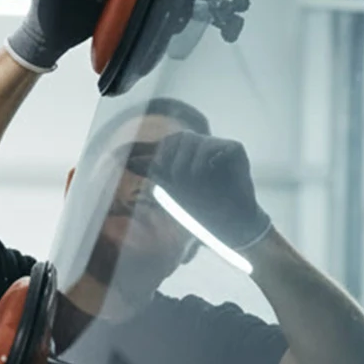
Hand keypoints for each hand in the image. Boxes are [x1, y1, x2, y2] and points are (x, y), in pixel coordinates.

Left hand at [149, 131, 272, 251]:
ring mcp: (221, 146)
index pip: (169, 141)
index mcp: (191, 153)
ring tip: (194, 185)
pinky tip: (210, 180)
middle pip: (179, 137)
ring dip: (185, 166)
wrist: (231, 225)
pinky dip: (202, 164)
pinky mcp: (235, 149)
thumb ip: (156, 172)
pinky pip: (211, 146)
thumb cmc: (204, 208)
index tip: (164, 178)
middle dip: (172, 161)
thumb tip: (129, 161)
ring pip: (192, 140)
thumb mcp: (173, 189)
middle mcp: (206, 146)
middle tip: (179, 184)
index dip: (162, 157)